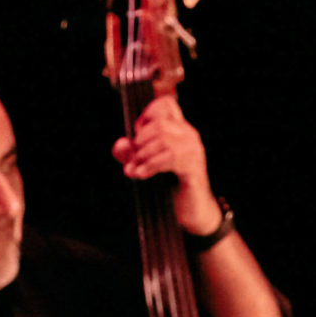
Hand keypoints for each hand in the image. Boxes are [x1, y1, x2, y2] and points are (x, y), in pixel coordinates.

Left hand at [111, 94, 216, 227]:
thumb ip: (130, 154)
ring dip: (142, 156)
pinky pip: (169, 158)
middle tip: (133, 157)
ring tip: (134, 169)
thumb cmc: (171, 186)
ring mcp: (194, 151)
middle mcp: (189, 136)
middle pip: (160, 123)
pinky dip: (150, 166)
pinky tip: (141, 175)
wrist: (192, 211)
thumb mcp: (145, 166)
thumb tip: (121, 144)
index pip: (167, 104)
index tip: (138, 133)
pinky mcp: (194, 168)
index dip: (148, 113)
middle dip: (140, 140)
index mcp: (179, 130)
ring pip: (164, 139)